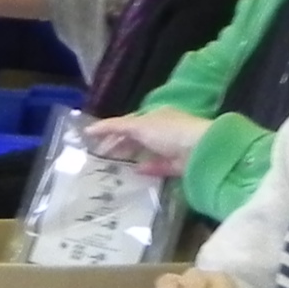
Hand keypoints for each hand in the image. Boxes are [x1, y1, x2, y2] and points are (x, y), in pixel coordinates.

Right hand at [88, 107, 207, 176]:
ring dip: (133, 157)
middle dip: (120, 145)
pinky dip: (148, 169)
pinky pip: (160, 166)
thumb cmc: (168, 131)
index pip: (130, 121)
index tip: (95, 141)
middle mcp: (164, 129)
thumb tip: (89, 129)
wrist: (200, 149)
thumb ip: (113, 127)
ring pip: (148, 152)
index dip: (112, 130)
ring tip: (114, 167)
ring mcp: (173, 147)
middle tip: (101, 156)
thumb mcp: (138, 125)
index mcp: (156, 115)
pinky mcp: (179, 164)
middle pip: (138, 137)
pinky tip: (136, 172)